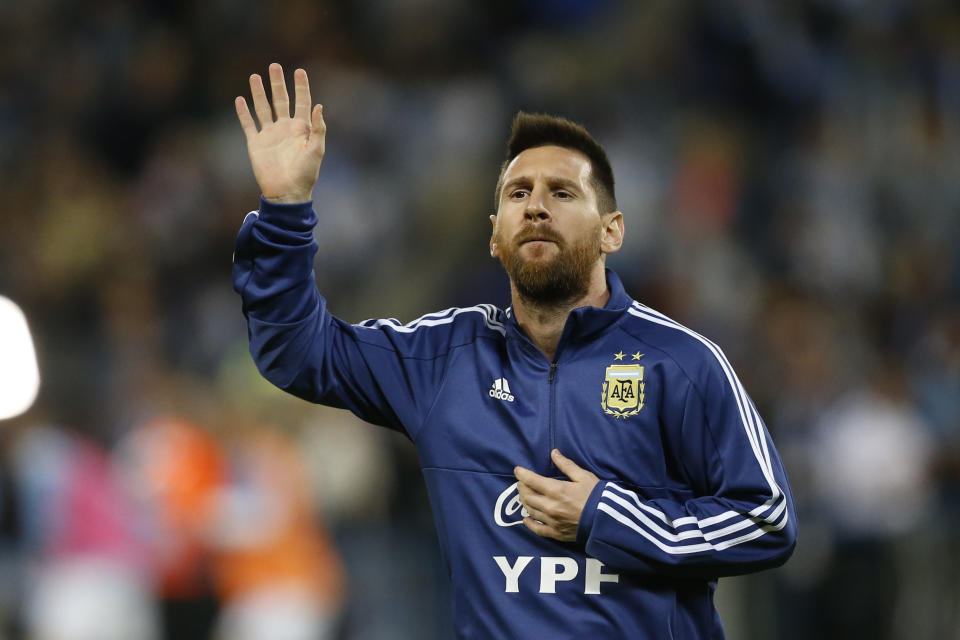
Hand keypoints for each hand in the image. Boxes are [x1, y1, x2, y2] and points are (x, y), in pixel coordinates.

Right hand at [235, 63, 325, 203]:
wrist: (287, 193)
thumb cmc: (306, 174)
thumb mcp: (317, 150)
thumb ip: (318, 128)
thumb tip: (319, 105)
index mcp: (302, 129)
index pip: (302, 102)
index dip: (301, 86)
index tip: (300, 71)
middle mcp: (285, 128)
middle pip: (281, 100)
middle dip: (278, 83)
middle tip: (274, 66)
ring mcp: (270, 135)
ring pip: (263, 108)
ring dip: (259, 93)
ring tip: (254, 76)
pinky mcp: (256, 144)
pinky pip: (248, 125)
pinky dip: (243, 113)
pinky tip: (240, 99)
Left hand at [514, 449, 599, 541]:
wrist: (607, 520)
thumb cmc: (597, 496)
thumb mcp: (583, 476)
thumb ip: (566, 465)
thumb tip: (554, 453)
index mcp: (556, 490)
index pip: (531, 480)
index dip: (521, 474)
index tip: (517, 470)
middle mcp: (550, 506)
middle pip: (527, 496)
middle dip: (522, 487)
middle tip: (522, 482)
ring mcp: (552, 521)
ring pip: (530, 510)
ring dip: (525, 501)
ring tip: (525, 495)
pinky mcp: (556, 533)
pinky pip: (537, 529)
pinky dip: (529, 524)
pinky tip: (526, 519)